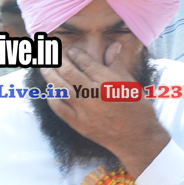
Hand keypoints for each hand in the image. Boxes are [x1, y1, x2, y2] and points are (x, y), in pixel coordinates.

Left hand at [40, 45, 168, 176]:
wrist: (137, 139)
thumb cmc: (138, 110)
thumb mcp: (131, 84)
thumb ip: (117, 65)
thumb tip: (113, 45)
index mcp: (109, 82)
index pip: (87, 63)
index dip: (76, 54)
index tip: (71, 50)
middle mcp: (94, 95)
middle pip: (70, 73)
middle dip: (59, 61)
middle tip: (51, 54)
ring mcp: (84, 110)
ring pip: (61, 88)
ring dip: (50, 76)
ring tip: (44, 68)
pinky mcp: (78, 124)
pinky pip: (59, 108)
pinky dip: (52, 97)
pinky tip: (50, 90)